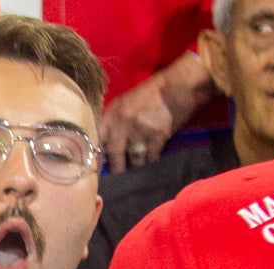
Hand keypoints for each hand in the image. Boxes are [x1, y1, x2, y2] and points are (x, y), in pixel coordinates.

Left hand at [100, 51, 210, 170]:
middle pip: (114, 155)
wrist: (176, 86)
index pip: (98, 140)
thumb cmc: (149, 94)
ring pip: (134, 159)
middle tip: (118, 176)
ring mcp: (140, 131)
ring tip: (137, 169)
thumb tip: (105, 146)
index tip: (96, 169)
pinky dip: (151, 161)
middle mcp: (123, 124)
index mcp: (112, 114)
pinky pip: (151, 158)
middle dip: (116, 168)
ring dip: (136, 165)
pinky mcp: (157, 137)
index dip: (96, 157)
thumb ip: (114, 122)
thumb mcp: (125, 103)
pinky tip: (151, 161)